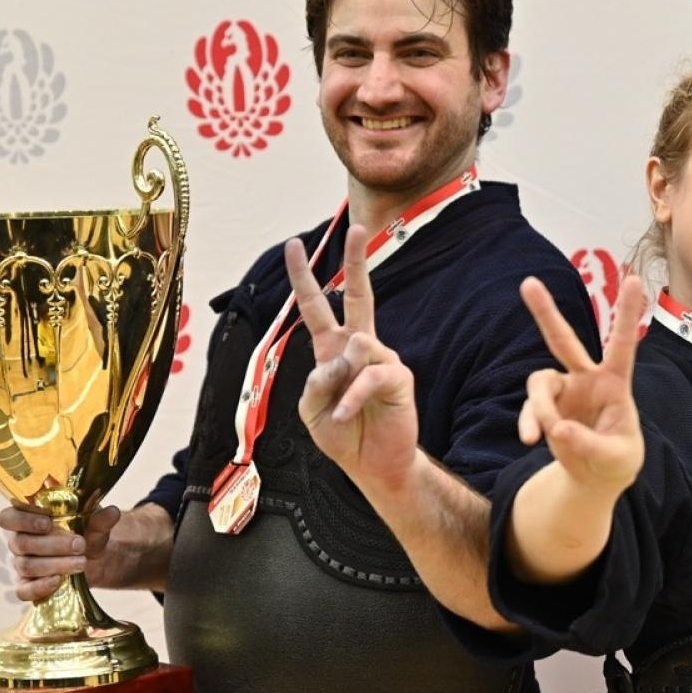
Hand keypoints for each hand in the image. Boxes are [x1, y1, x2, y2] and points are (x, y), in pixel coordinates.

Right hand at [0, 503, 171, 598]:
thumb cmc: (84, 532)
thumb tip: (112, 513)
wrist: (91, 557)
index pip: (7, 518)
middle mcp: (18, 541)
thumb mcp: (94, 524)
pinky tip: (58, 581)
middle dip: (52, 544)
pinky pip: (23, 591)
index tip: (47, 523)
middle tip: (80, 545)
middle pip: (21, 543)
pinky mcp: (27, 585)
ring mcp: (21, 564)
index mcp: (27, 519)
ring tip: (82, 562)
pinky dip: (39, 587)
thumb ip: (100, 519)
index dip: (23, 520)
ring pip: (26, 565)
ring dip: (55, 564)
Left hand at [284, 224, 416, 491]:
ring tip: (339, 410)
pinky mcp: (398, 378)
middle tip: (358, 226)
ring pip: (357, 345)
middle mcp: (359, 347)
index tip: (294, 245)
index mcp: (332, 351)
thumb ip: (316, 383)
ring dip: (341, 380)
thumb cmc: (342, 436)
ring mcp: (381, 359)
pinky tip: (345, 415)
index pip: (317, 306)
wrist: (372, 466)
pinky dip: (352, 398)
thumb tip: (339, 358)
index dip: (304, 276)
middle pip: (358, 295)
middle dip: (357, 259)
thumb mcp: (311, 410)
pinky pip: (370, 375)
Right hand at [517, 274, 645, 496]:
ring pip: (540, 382)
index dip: (627, 313)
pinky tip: (530, 440)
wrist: (595, 477)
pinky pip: (530, 409)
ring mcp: (563, 391)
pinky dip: (529, 423)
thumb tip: (558, 429)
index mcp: (615, 383)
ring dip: (539, 406)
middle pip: (564, 340)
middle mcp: (587, 379)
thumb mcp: (615, 458)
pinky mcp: (546, 408)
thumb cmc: (617, 460)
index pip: (622, 344)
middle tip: (528, 282)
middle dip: (546, 313)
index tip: (634, 279)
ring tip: (547, 434)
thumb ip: (589, 444)